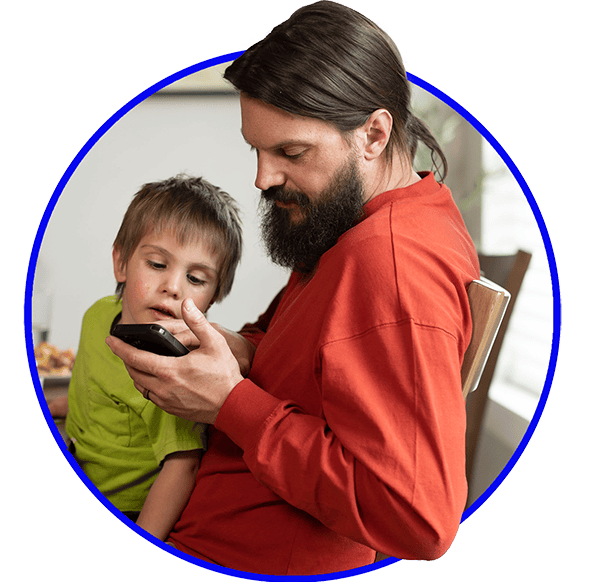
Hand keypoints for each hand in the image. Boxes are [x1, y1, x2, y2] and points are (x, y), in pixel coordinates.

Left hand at [106, 298, 243, 423]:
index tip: (110, 340)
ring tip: (136, 362)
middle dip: (125, 359)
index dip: (120, 348)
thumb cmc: (225, 374)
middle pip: (133, 372)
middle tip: (123, 348)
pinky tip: (153, 378)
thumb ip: (198, 322)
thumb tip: (187, 304)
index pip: (135, 357)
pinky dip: (146, 385)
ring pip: (140, 386)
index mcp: (170, 370)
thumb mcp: (215, 343)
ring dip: (135, 373)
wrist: (233, 405)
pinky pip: (150, 396)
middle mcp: (163, 387)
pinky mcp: (171, 409)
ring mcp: (166, 400)